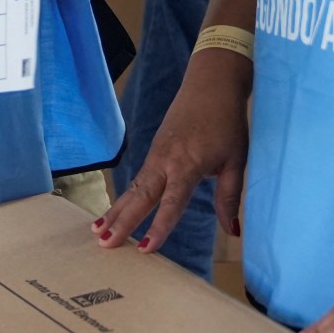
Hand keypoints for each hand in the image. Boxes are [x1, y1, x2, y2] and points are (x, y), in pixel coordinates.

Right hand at [94, 50, 249, 251]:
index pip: (171, 203)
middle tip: (105, 244)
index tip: (145, 248)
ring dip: (116, 210)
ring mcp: (156, 154)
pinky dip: (124, 196)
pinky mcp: (154, 149)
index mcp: (187, 165)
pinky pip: (137, 178)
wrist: (211, 84)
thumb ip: (229, 196)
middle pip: (140, 196)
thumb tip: (232, 231)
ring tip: (97, 232)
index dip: (158, 227)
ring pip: (133, 188)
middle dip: (122, 221)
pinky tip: (114, 211)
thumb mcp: (236, 160)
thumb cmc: (228, 122)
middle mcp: (165, 161)